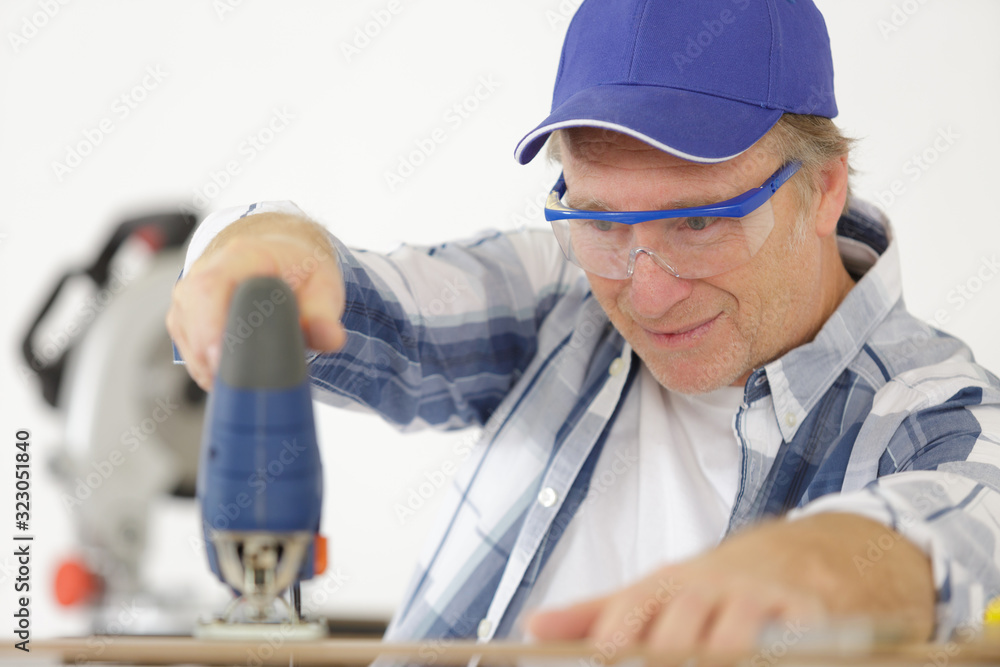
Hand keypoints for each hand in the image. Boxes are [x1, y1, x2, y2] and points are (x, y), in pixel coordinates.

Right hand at [166, 213, 346, 389]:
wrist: (280, 255)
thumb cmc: (298, 269)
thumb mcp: (323, 285)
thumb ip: (325, 314)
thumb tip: (329, 338)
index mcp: (240, 256)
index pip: (210, 288)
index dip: (211, 327)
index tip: (222, 361)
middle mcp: (205, 271)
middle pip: (191, 318)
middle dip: (211, 358)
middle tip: (238, 386)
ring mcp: (189, 297)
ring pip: (188, 340)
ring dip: (213, 367)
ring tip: (250, 375)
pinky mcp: (185, 319)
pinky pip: (188, 350)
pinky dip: (209, 369)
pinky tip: (236, 371)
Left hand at [526, 514, 933, 661]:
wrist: (816, 550)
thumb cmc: (722, 582)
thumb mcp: (662, 590)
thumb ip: (600, 613)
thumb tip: (533, 626)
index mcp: (672, 584)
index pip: (634, 610)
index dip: (617, 638)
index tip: (603, 657)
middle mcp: (715, 588)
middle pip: (681, 631)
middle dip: (669, 655)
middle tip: (656, 663)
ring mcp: (766, 602)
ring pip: (735, 639)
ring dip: (721, 653)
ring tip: (715, 660)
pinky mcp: (815, 619)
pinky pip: (795, 644)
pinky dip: (779, 651)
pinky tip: (767, 658)